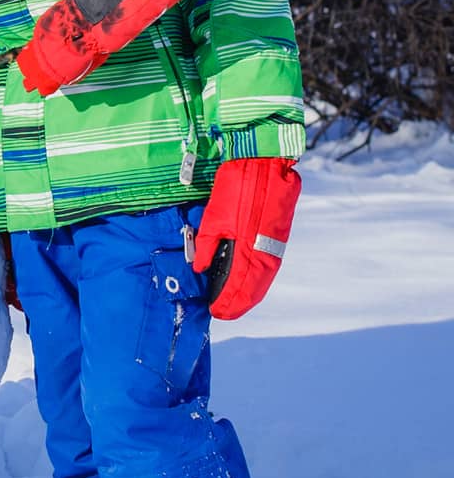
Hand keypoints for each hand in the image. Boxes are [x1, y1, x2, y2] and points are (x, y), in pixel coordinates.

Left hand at [193, 156, 300, 319]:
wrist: (266, 164)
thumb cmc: (236, 187)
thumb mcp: (213, 217)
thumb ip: (205, 245)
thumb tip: (199, 268)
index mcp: (247, 250)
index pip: (237, 288)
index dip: (226, 302)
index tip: (216, 313)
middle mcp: (265, 254)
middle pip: (252, 289)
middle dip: (237, 302)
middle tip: (223, 312)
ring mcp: (275, 247)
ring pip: (262, 280)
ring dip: (248, 294)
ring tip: (233, 303)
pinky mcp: (279, 238)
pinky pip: (268, 268)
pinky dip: (257, 280)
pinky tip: (248, 283)